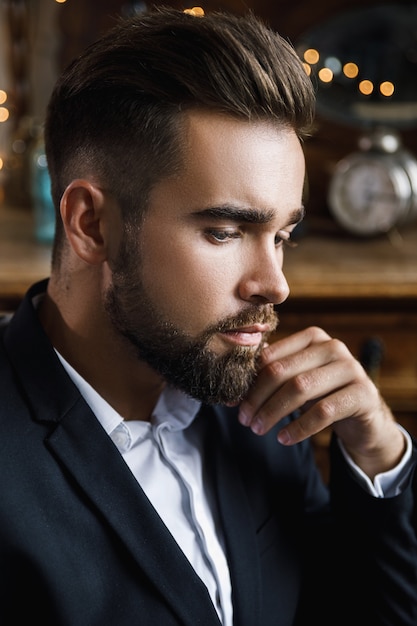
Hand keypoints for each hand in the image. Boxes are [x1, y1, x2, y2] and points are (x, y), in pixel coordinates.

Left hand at [238, 327, 405, 478]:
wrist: (363, 415)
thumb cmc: (322, 394)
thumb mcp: (295, 382)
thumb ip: (268, 380)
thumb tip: (230, 395)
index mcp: (312, 337)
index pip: (271, 356)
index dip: (249, 381)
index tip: (234, 403)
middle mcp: (333, 346)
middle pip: (282, 371)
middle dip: (258, 398)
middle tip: (244, 420)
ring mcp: (351, 368)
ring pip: (301, 388)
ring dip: (274, 412)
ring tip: (259, 430)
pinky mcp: (363, 393)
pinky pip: (324, 411)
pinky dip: (299, 427)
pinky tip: (284, 438)